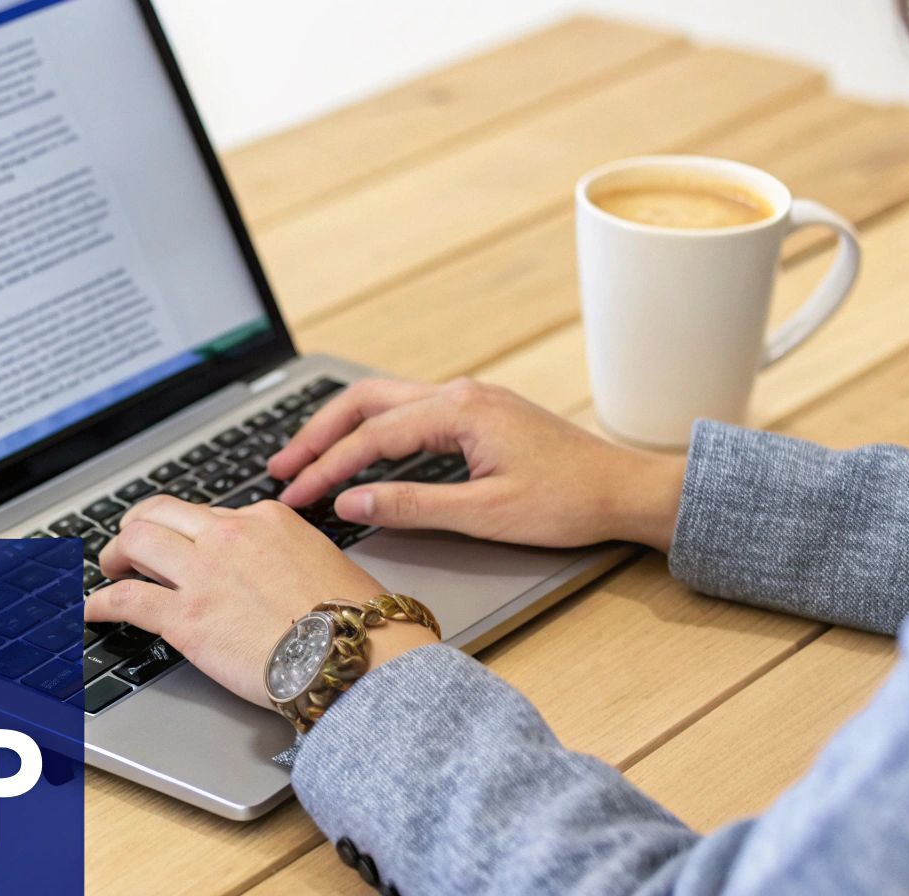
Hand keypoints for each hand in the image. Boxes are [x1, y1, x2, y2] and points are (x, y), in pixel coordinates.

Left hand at [83, 496, 437, 706]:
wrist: (354, 655)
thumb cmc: (356, 621)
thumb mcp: (324, 562)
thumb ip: (287, 554)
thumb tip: (274, 569)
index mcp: (266, 518)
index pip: (207, 513)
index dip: (188, 531)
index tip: (181, 545)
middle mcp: (228, 536)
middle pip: (160, 513)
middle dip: (137, 527)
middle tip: (129, 548)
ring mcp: (203, 574)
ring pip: (135, 542)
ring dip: (114, 556)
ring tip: (108, 571)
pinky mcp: (186, 618)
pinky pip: (126, 600)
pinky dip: (100, 603)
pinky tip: (92, 611)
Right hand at [267, 378, 685, 549]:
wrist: (628, 490)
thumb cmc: (569, 502)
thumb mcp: (485, 515)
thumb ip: (412, 506)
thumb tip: (350, 503)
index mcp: (460, 410)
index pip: (371, 437)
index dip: (326, 468)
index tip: (295, 495)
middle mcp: (460, 393)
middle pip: (365, 401)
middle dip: (317, 434)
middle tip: (281, 469)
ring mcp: (470, 400)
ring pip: (384, 402)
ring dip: (340, 428)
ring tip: (304, 459)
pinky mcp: (478, 414)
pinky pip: (408, 411)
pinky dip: (371, 430)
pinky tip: (356, 454)